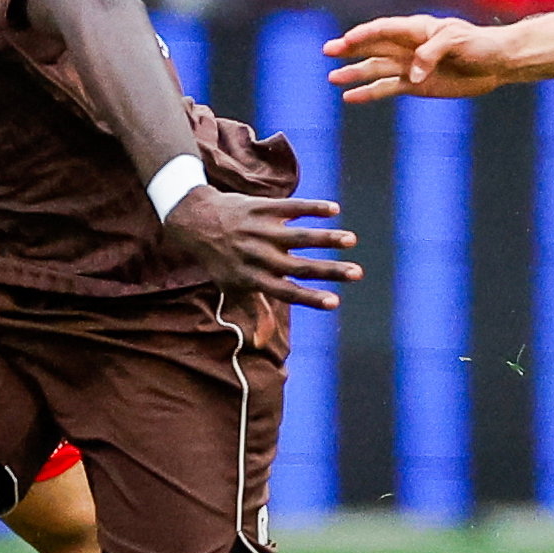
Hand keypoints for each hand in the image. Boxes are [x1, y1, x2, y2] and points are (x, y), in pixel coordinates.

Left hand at [161, 187, 359, 311]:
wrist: (196, 221)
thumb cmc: (220, 261)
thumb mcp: (232, 288)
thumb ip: (255, 313)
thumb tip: (261, 345)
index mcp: (254, 278)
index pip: (286, 292)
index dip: (310, 298)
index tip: (335, 302)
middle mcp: (259, 256)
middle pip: (299, 265)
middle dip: (329, 270)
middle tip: (357, 273)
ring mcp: (261, 230)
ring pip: (298, 235)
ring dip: (326, 237)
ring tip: (351, 240)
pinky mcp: (262, 207)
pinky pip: (291, 207)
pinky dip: (312, 207)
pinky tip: (335, 209)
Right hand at [324, 15, 504, 102]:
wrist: (496, 64)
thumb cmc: (478, 44)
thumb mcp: (457, 41)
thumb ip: (431, 53)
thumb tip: (411, 75)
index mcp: (417, 29)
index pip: (384, 29)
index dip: (365, 34)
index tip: (347, 41)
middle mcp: (408, 46)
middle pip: (372, 47)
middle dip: (350, 49)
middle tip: (328, 51)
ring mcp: (409, 67)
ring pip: (375, 69)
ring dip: (354, 73)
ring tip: (333, 78)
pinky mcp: (415, 85)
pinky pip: (386, 88)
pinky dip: (368, 93)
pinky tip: (350, 97)